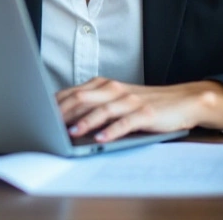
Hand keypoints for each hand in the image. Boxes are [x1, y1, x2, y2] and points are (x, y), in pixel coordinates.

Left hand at [56, 78, 222, 142]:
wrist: (183, 101)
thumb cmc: (146, 104)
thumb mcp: (117, 101)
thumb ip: (95, 105)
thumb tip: (66, 119)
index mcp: (105, 85)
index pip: (74, 92)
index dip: (56, 104)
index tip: (39, 114)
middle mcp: (115, 89)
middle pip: (84, 98)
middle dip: (64, 112)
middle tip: (48, 124)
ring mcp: (131, 101)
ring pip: (103, 109)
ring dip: (86, 121)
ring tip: (72, 131)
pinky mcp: (146, 113)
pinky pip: (126, 122)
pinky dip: (113, 130)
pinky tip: (102, 138)